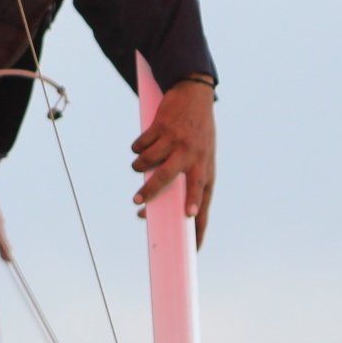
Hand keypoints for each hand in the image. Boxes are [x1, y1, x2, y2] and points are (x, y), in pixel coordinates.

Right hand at [131, 80, 215, 246]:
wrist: (196, 95)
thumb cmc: (198, 134)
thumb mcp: (201, 157)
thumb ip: (187, 181)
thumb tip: (157, 204)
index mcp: (205, 168)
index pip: (203, 201)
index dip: (199, 225)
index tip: (194, 248)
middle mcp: (192, 156)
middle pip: (169, 181)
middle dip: (151, 193)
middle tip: (136, 202)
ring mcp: (177, 140)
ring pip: (148, 161)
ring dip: (138, 166)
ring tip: (138, 166)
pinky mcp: (163, 126)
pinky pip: (141, 145)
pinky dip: (137, 148)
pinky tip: (141, 145)